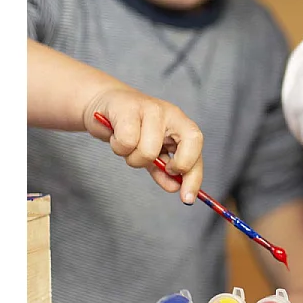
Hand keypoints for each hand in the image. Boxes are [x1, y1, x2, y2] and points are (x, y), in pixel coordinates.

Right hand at [83, 88, 204, 202]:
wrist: (105, 105)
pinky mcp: (128, 108)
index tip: (186, 198)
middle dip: (163, 168)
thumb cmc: (132, 129)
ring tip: (126, 144)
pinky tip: (115, 135)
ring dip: (132, 157)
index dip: (194, 176)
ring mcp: (151, 109)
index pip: (197, 149)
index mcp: (182, 125)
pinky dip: (118, 146)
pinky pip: (126, 142)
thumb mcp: (153, 152)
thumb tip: (175, 188)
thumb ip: (164, 171)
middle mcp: (171, 114)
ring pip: (148, 151)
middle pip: (178, 154)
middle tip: (149, 161)